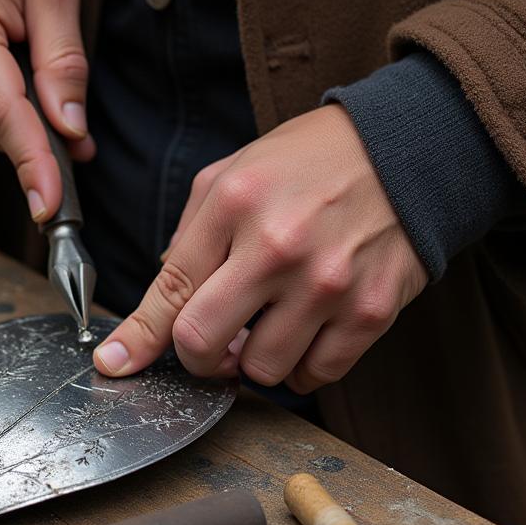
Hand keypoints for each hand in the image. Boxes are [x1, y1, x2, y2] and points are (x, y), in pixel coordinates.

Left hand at [92, 105, 428, 392]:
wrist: (410, 149)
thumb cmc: (309, 164)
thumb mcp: (233, 174)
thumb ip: (190, 237)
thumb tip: (158, 307)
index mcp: (234, 205)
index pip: (169, 292)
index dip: (136, 339)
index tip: (115, 364)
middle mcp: (277, 247)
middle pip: (202, 343)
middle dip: (198, 357)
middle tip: (212, 345)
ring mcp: (327, 284)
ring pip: (262, 371)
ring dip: (255, 360)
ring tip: (269, 325)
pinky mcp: (371, 311)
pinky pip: (316, 375)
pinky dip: (301, 366)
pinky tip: (305, 333)